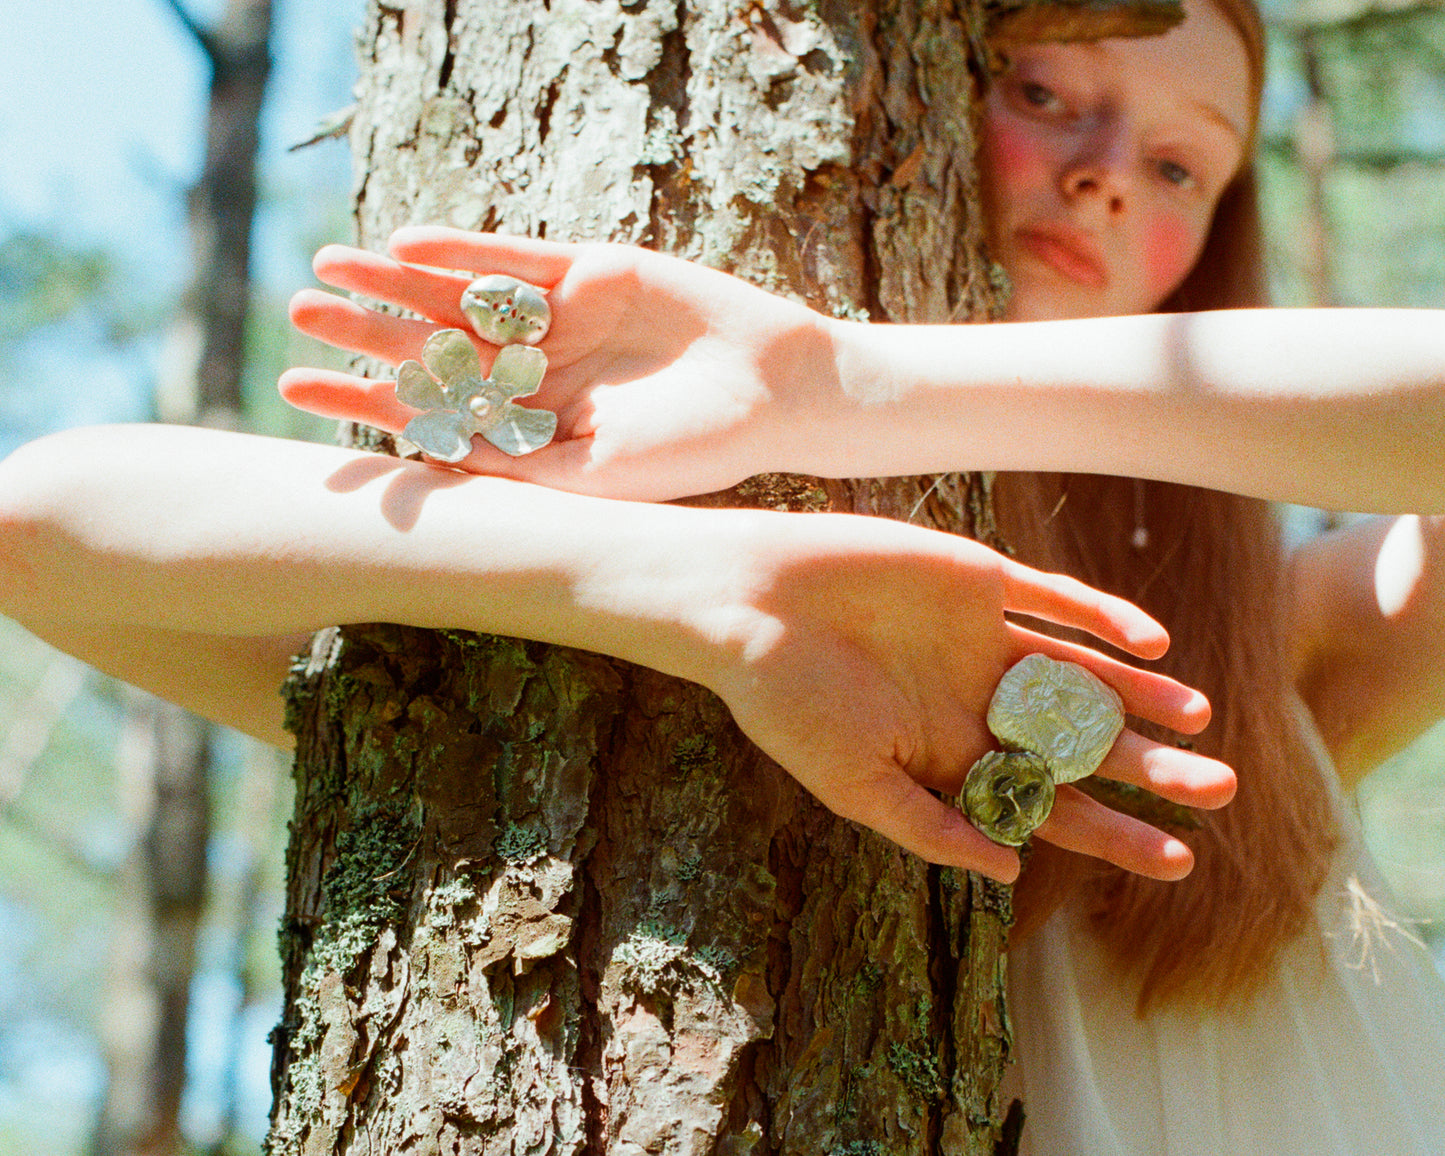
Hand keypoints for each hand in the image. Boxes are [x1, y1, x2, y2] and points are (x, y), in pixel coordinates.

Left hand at [282, 227, 832, 499]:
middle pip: (434, 345)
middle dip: (368, 330)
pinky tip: (406, 244)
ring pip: (462, 294)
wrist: (773, 390)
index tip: (300, 388)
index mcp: (530, 424)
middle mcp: (534, 369)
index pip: (432, 410)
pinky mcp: (589, 269)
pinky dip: (463, 252)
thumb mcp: (599, 473)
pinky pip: (514, 258)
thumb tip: (424, 461)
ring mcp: (559, 316)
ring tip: (329, 266)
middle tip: (301, 312)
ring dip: (399, 281)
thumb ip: (519, 465)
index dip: (365, 397)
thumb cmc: (694, 450)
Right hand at [659, 508, 1233, 883]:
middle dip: (1148, 769)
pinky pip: (1054, 601)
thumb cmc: (786, 702)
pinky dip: (1102, 619)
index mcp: (950, 754)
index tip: (1178, 862)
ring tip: (1201, 720)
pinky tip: (1150, 645)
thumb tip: (1011, 875)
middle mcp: (976, 699)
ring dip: (1139, 696)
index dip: (1113, 833)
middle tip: (1222, 790)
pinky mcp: (976, 581)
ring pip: (1081, 672)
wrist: (748, 603)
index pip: (1049, 803)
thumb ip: (932, 827)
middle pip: (1081, 741)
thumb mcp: (856, 785)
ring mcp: (979, 639)